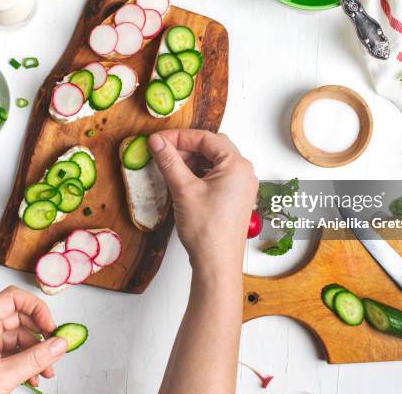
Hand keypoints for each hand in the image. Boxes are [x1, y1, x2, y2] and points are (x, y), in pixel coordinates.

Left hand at [0, 286, 66, 393]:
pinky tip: (34, 377)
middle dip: (39, 334)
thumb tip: (60, 344)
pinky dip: (25, 362)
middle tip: (54, 347)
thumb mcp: (3, 377)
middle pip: (19, 318)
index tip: (49, 325)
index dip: (35, 307)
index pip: (12, 298)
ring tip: (46, 370)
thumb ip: (35, 359)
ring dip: (35, 353)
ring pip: (18, 337)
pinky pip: (11, 352)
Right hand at [148, 130, 257, 276]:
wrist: (217, 264)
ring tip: (170, 168)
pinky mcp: (235, 198)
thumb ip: (169, 161)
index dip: (180, 137)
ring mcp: (241, 186)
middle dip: (186, 148)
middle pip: (212, 148)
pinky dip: (198, 174)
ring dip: (191, 161)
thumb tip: (157, 142)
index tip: (159, 140)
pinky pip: (216, 176)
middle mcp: (244, 173)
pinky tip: (182, 180)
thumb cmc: (207, 231)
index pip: (206, 138)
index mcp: (237, 165)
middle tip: (163, 152)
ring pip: (213, 162)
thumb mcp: (183, 190)